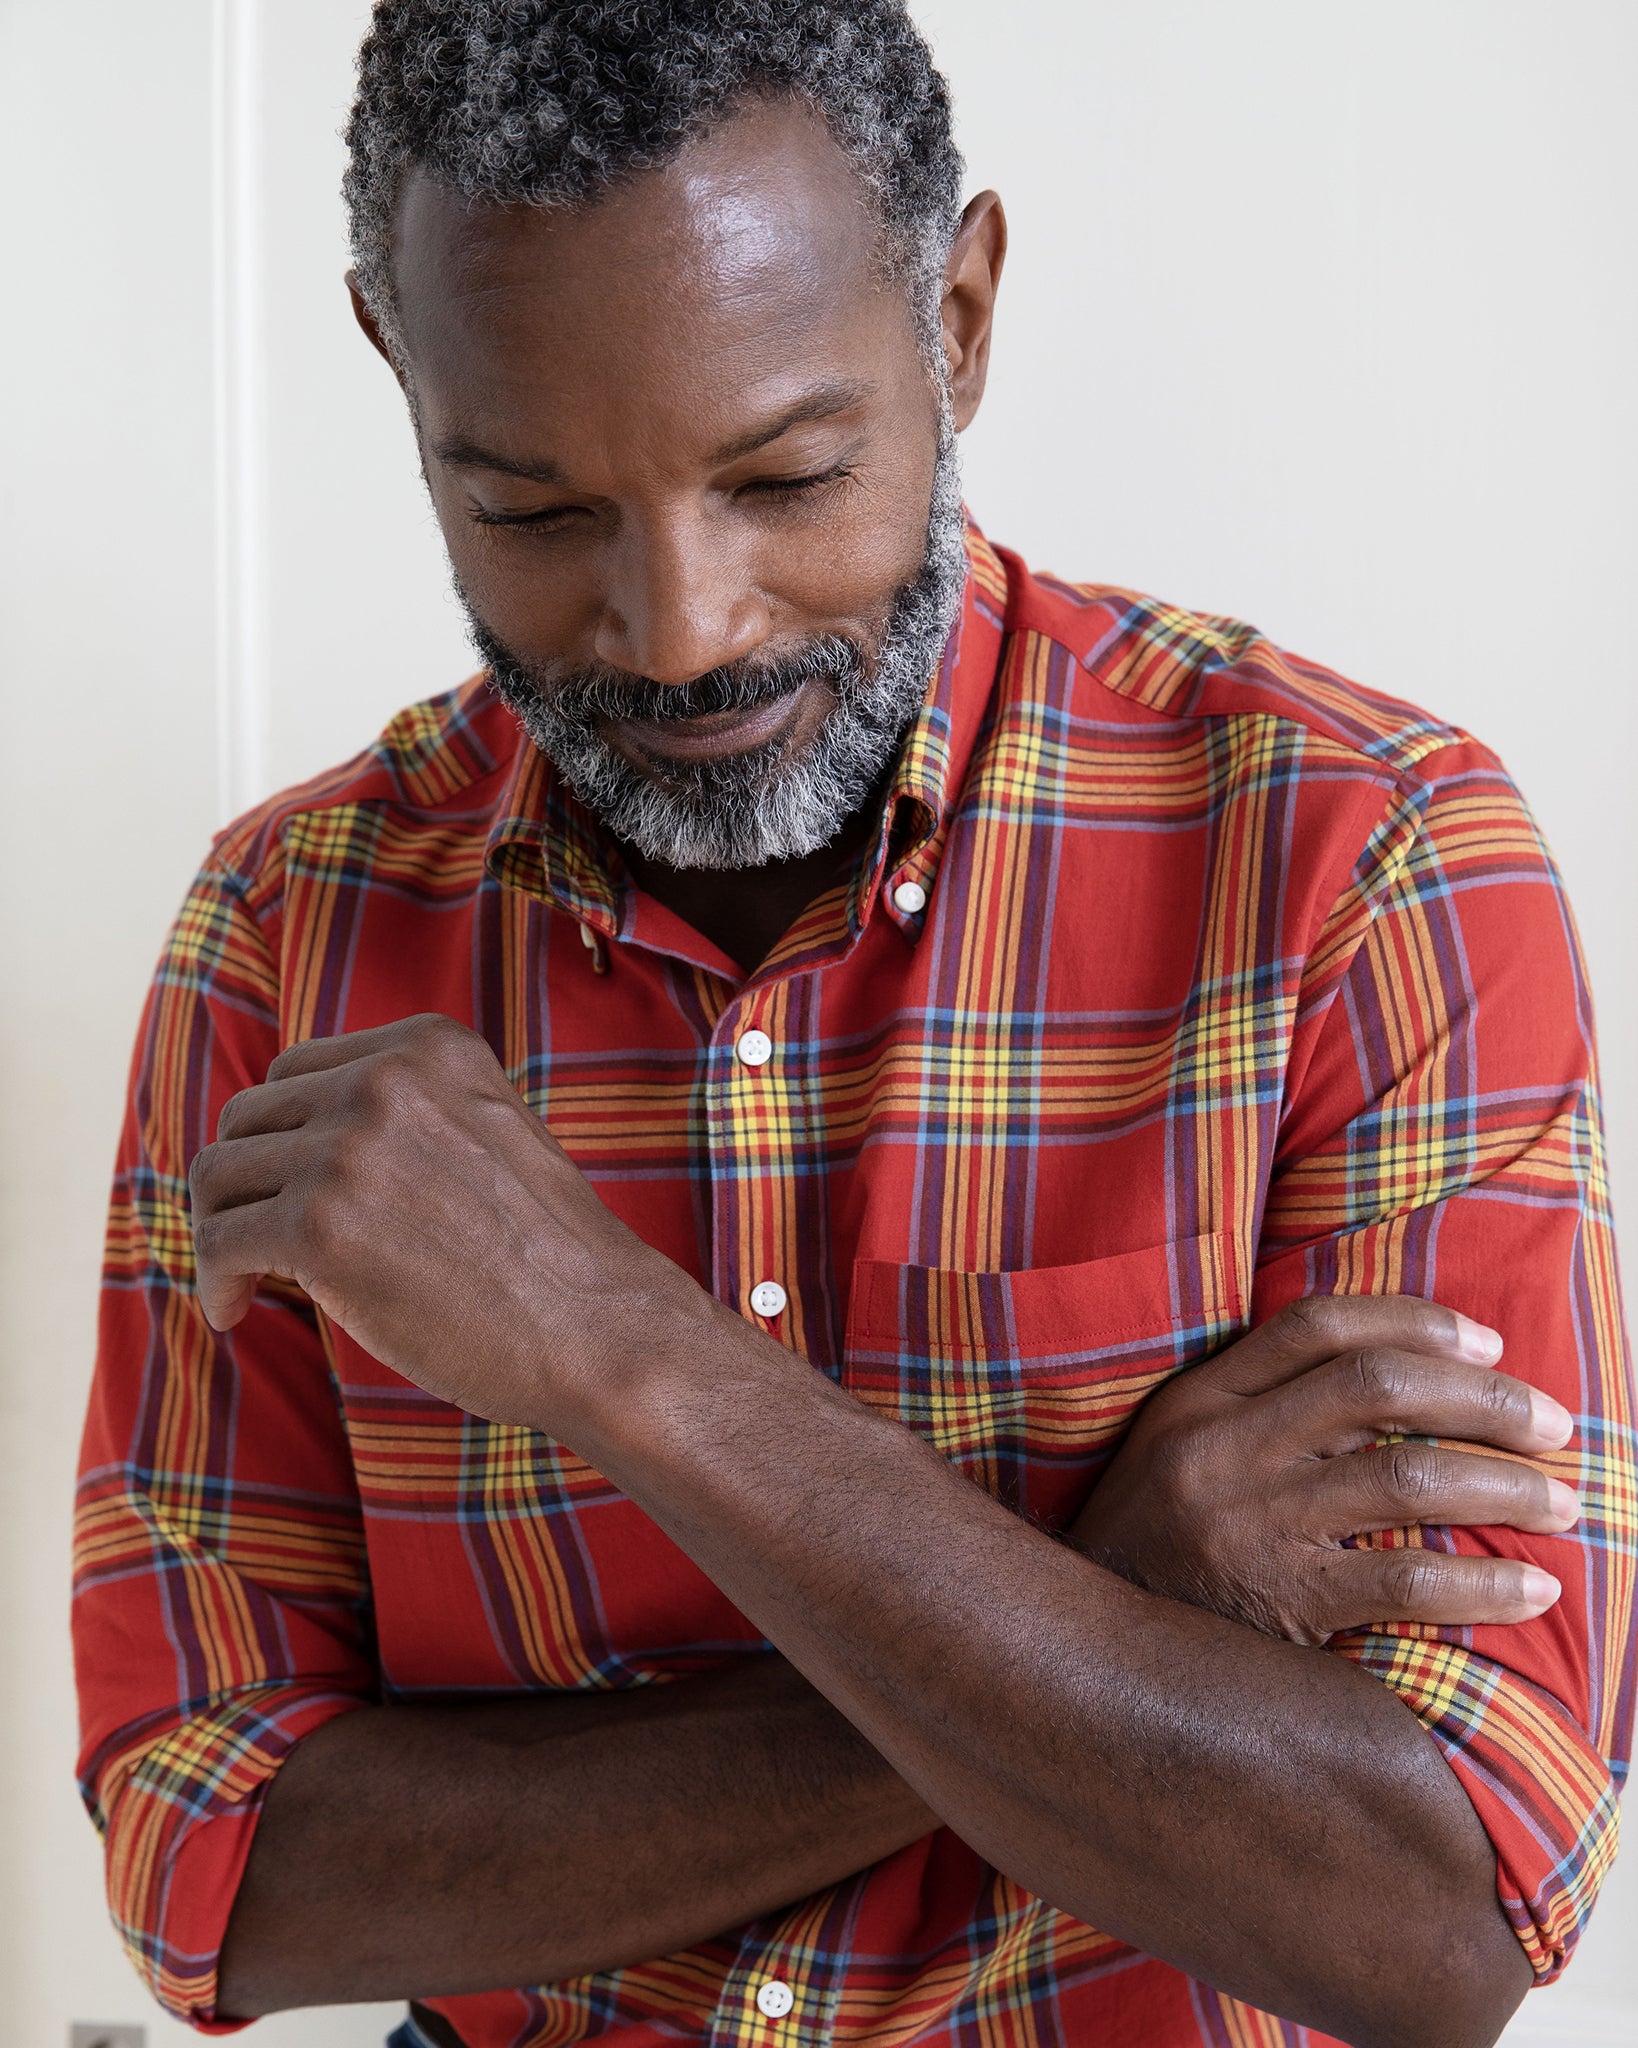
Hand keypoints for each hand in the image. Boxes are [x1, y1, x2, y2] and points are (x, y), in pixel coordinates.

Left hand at [188, 1014, 708, 1428]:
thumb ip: (407, 1115)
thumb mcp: (486, 1131)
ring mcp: (349, 1149)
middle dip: (244, 1183)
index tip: (287, 1191)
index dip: (280, 1137)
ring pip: (217, 1175)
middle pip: (247, 1116)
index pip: (297, 1069)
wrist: (600, 1328)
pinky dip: (214, 1282)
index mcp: (430, 1047)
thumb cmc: (547, 1255)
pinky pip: (219, 1242)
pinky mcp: (320, 1227)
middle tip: (258, 1246)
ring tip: (246, 1282)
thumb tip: (291, 1145)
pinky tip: (235, 1312)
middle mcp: (384, 1080)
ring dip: (220, 1231)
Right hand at [1067, 1294, 1577, 1644]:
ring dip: (1505, 1485)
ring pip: (1406, 1475)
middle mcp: (1222, 1449)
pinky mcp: (1278, 1605)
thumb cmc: (1154, 1549)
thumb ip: (1256, 1408)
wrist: (1083, 1659)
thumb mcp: (1176, 1450)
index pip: (1317, 1326)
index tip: (1488, 1344)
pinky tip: (1530, 1589)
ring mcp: (1250, 1525)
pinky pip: (1403, 1580)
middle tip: (1554, 1425)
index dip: (1415, 1322)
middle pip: (1378, 1386)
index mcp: (1199, 1399)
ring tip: (1561, 1502)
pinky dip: (1481, 1583)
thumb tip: (1394, 1379)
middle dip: (1486, 1400)